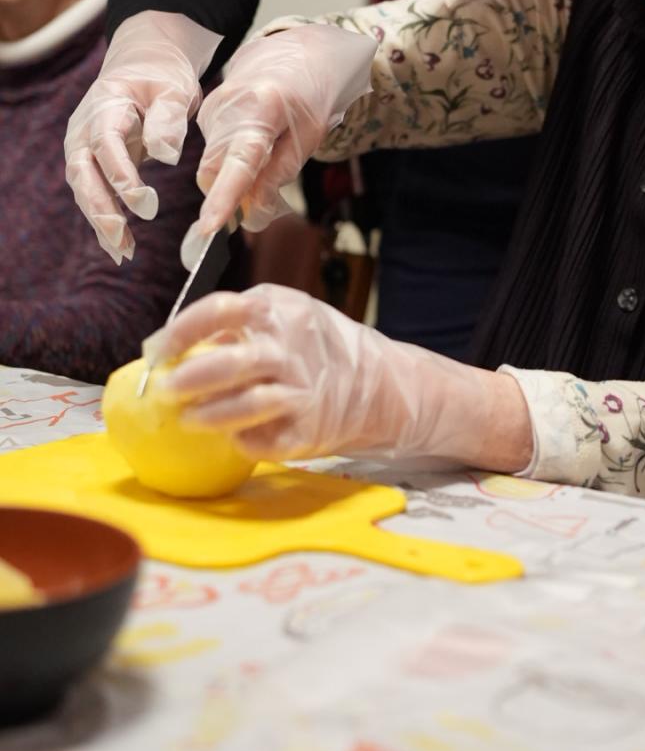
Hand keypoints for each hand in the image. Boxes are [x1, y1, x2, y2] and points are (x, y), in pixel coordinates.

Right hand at [64, 12, 221, 263]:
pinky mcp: (92, 164)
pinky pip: (93, 195)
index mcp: (104, 106)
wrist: (143, 66)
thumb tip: (167, 157)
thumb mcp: (173, 89)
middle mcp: (84, 129)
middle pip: (83, 172)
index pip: (106, 144)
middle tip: (122, 237)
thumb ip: (168, 119)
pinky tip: (120, 248)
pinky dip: (105, 221)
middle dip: (100, 207)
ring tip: (124, 251)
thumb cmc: (161, 77)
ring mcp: (83, 148)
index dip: (121, 174)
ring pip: (83, 189)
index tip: (144, 202)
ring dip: (101, 221)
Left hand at [147, 284, 533, 469]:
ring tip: (188, 420)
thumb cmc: (315, 347)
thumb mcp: (286, 317)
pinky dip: (243, 441)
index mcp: (279, 309)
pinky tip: (234, 439)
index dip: (181, 330)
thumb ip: (239, 327)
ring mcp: (303, 389)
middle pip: (229, 362)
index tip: (158, 350)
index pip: (219, 310)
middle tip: (166, 390)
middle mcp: (291, 346)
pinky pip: (264, 439)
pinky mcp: (310, 428)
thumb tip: (171, 348)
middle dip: (189, 378)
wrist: (381, 383)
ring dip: (209, 416)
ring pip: (245, 405)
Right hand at [187, 23, 374, 256]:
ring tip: (266, 156)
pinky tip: (254, 142)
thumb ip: (278, 175)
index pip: (239, 162)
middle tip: (256, 203)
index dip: (224, 198)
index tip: (209, 227)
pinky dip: (231, 160)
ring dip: (233, 177)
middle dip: (227, 196)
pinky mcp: (206, 112)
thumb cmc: (309, 96)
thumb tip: (252, 214)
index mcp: (262, 108)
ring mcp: (212, 108)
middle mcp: (228, 106)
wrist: (296, 55)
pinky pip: (214, 150)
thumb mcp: (308, 137)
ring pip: (213, 164)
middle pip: (214, 170)